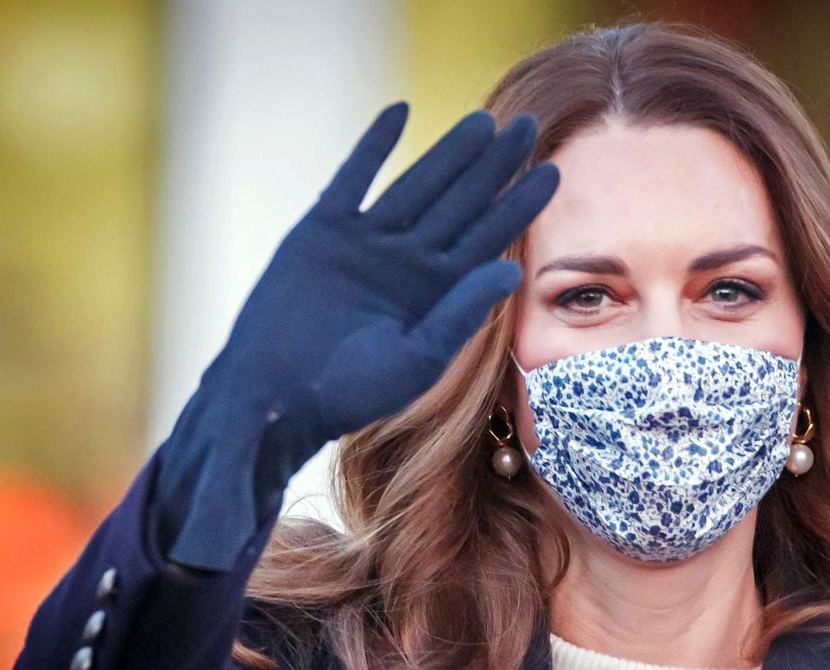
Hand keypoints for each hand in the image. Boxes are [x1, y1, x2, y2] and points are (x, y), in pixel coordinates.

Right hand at [157, 103, 557, 570]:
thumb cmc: (349, 394)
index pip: (490, 237)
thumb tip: (513, 269)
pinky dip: (372, 147)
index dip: (520, 205)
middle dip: (494, 167)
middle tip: (528, 126)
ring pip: (417, 184)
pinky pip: (353, 179)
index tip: (553, 172)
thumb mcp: (417, 359)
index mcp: (438, 292)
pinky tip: (400, 113)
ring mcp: (367, 243)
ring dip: (448, 153)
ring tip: (483, 122)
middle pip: (461, 202)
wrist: (275, 397)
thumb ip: (461, 314)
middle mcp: (409, 261)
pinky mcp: (322, 231)